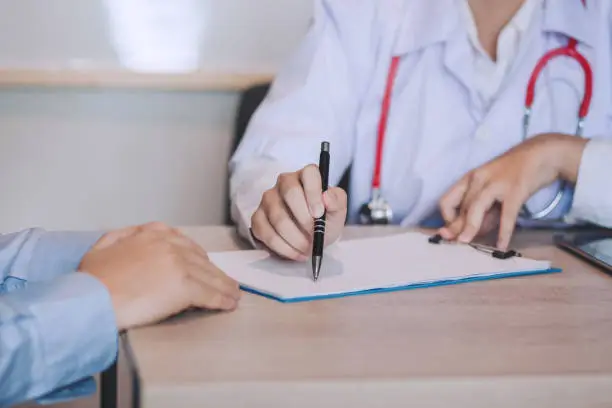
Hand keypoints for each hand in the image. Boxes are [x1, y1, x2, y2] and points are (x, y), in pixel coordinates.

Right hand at [79, 223, 240, 329]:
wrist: (92, 298)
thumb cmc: (91, 278)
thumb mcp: (103, 246)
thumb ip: (124, 237)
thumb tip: (135, 236)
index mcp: (153, 232)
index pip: (185, 244)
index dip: (197, 258)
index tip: (204, 266)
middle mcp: (170, 244)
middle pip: (201, 260)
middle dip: (213, 273)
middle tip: (225, 283)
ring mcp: (180, 264)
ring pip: (209, 276)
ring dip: (224, 286)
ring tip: (233, 294)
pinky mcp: (184, 286)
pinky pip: (210, 293)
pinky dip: (222, 299)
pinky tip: (228, 304)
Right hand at [251, 164, 346, 260]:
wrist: (312, 238)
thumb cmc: (324, 220)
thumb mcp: (337, 212)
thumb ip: (337, 201)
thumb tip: (327, 196)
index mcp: (307, 176)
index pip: (309, 173)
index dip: (314, 193)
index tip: (319, 214)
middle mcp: (285, 182)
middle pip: (290, 192)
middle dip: (304, 218)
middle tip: (314, 234)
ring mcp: (268, 198)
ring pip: (277, 216)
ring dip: (295, 237)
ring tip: (307, 248)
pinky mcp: (257, 217)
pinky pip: (265, 232)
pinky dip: (283, 247)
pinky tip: (295, 252)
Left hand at [438, 133, 586, 248]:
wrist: (543, 153)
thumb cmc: (515, 173)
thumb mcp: (492, 189)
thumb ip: (481, 211)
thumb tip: (469, 235)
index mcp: (470, 178)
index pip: (446, 202)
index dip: (447, 220)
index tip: (453, 231)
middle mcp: (479, 179)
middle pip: (461, 209)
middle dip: (459, 228)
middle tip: (462, 242)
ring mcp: (497, 184)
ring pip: (475, 209)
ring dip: (469, 228)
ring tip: (465, 243)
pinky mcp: (516, 190)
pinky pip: (506, 215)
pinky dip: (503, 232)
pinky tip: (502, 245)